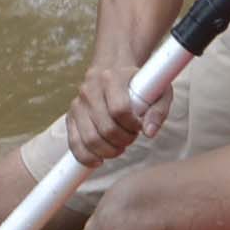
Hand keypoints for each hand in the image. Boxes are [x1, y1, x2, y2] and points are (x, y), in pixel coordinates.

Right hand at [64, 43, 151, 164]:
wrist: (113, 69)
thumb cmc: (140, 83)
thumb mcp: (158, 90)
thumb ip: (158, 110)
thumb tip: (149, 132)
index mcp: (111, 78)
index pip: (119, 109)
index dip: (133, 125)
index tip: (139, 126)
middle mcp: (90, 89)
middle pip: (106, 128)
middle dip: (124, 140)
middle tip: (131, 137)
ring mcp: (78, 104)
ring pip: (90, 139)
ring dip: (109, 150)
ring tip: (120, 145)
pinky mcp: (71, 117)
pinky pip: (74, 144)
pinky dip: (87, 157)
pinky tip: (99, 160)